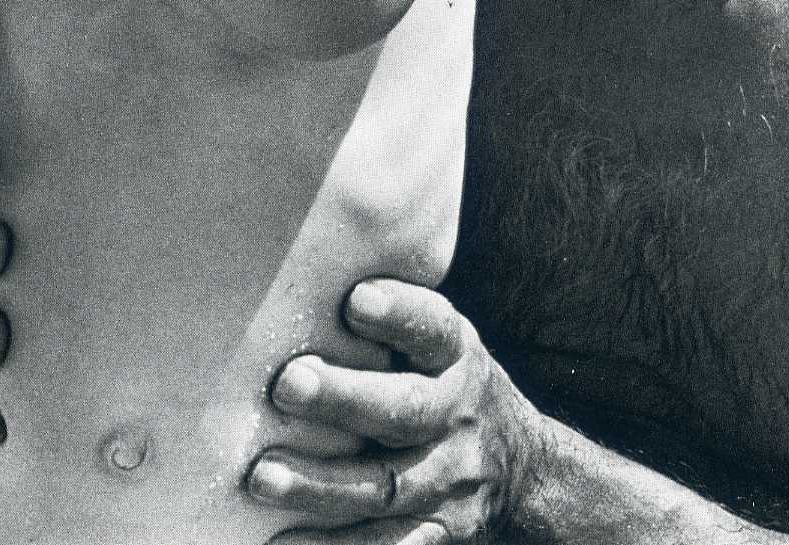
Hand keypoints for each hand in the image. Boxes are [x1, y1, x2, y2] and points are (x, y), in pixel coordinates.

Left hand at [247, 281, 542, 542]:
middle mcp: (457, 415)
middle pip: (404, 410)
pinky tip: (283, 543)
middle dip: (345, 398)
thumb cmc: (444, 384)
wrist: (524, 469)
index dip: (399, 314)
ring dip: (321, 486)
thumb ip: (391, 317)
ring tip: (264, 477)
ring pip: (385, 488)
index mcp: (455, 356)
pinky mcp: (440, 531)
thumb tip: (300, 270)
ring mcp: (450, 481)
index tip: (356, 299)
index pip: (432, 328)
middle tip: (289, 384)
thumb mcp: (439, 342)